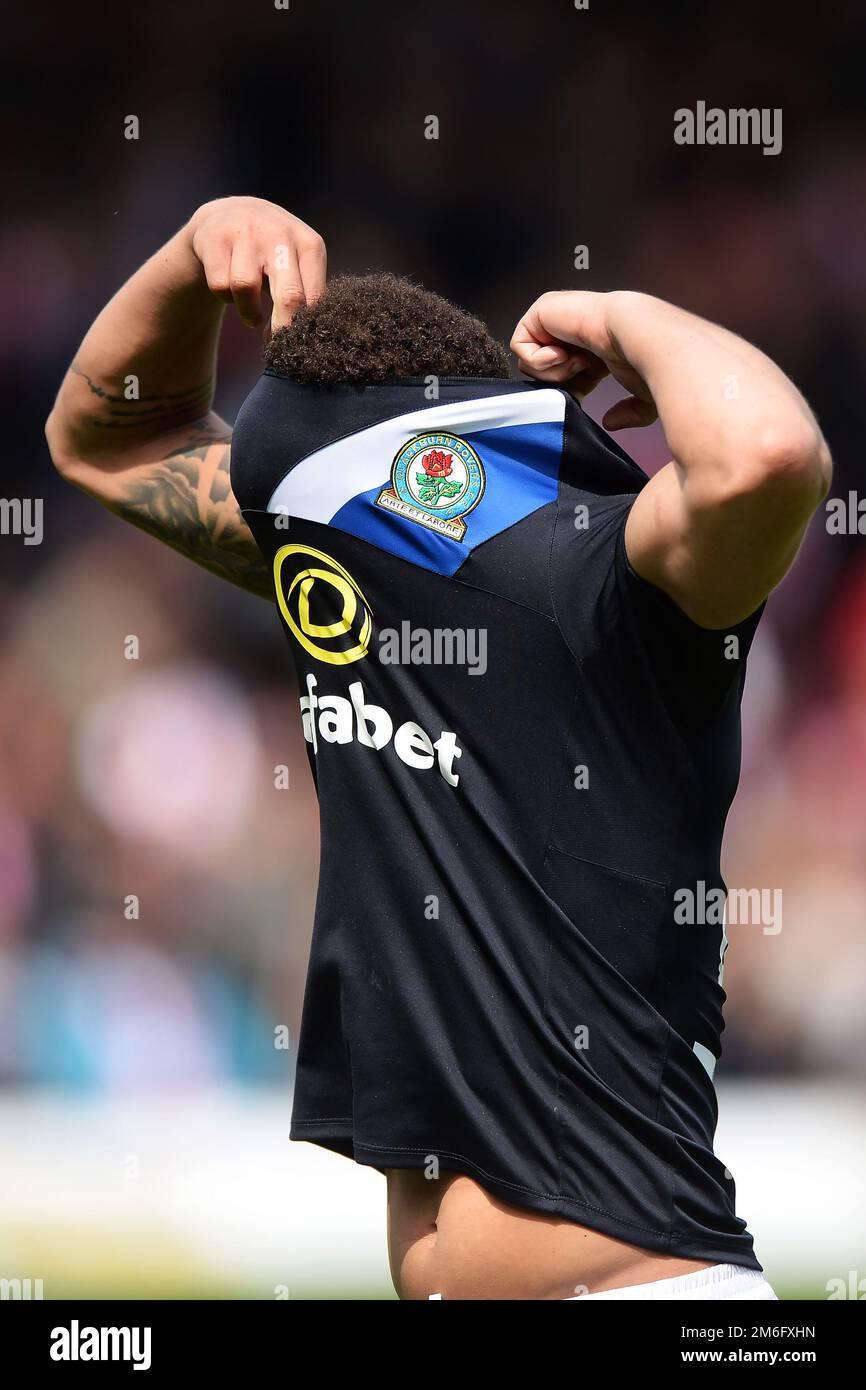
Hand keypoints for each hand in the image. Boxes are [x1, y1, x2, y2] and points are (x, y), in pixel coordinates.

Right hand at [187, 196, 326, 332]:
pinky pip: (220, 284)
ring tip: (251, 314)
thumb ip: (304, 298)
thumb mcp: (297, 265)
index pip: (314, 298)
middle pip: (289, 295)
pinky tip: (230, 288)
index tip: (296, 341)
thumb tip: (300, 342)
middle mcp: (281, 234)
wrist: (231, 213)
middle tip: (277, 342)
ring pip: (245, 287)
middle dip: (283, 327)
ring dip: (248, 312)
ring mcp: (246, 233)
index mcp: (310, 245)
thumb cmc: (272, 253)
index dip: (304, 327)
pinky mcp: (215, 238)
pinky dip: (224, 296)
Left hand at [510, 290, 657, 429]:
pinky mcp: (540, 312)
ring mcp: (554, 319)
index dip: (569, 389)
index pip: (564, 377)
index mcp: (591, 346)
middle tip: (578, 373)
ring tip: (575, 360)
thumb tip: (610, 423)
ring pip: (529, 361)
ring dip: (551, 369)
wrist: (635, 334)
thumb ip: (630, 412)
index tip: (584, 389)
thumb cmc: (644, 359)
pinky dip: (538, 358)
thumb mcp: (643, 397)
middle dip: (557, 380)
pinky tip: (563, 353)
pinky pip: (519, 344)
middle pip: (542, 370)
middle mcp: (571, 331)